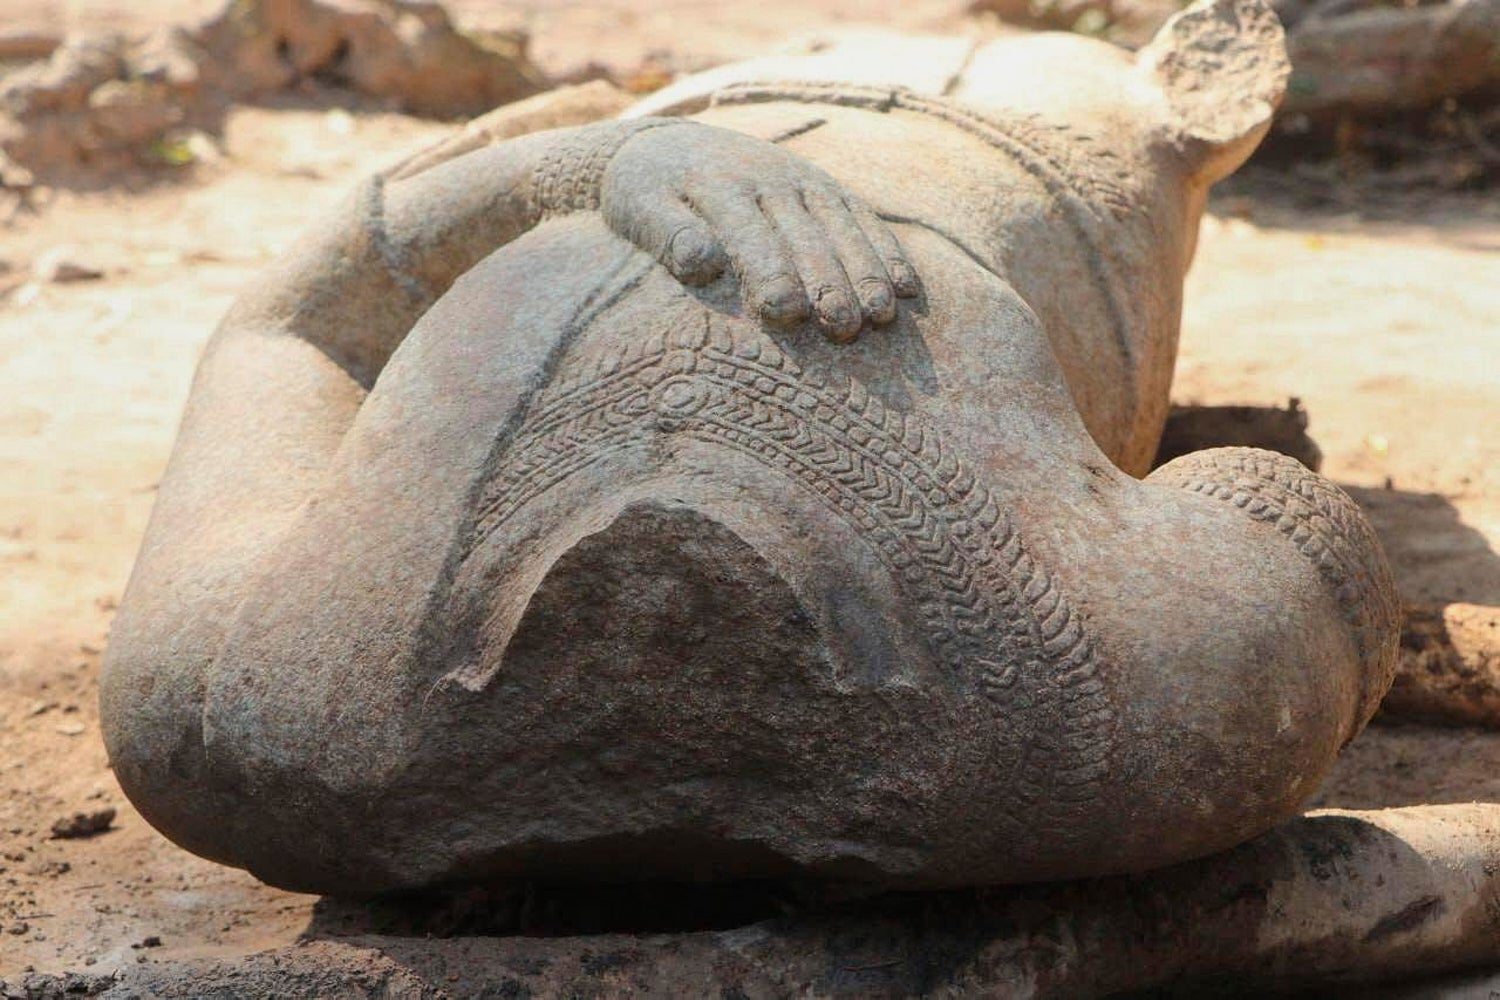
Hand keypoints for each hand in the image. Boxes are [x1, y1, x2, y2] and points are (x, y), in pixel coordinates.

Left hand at [600, 122, 917, 342]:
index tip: (786, 312)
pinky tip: (907, 287)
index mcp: (719, 187)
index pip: (750, 235)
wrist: (669, 144)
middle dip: (828, 282)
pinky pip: (863, 219)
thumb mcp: (638, 207)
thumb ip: (668, 235)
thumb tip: (701, 264)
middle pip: (805, 236)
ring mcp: (803, 181)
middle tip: (845, 328)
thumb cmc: (646, 192)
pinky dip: (886, 251)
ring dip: (866, 271)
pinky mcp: (825, 188)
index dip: (770, 273)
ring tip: (881, 315)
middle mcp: (769, 180)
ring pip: (842, 228)